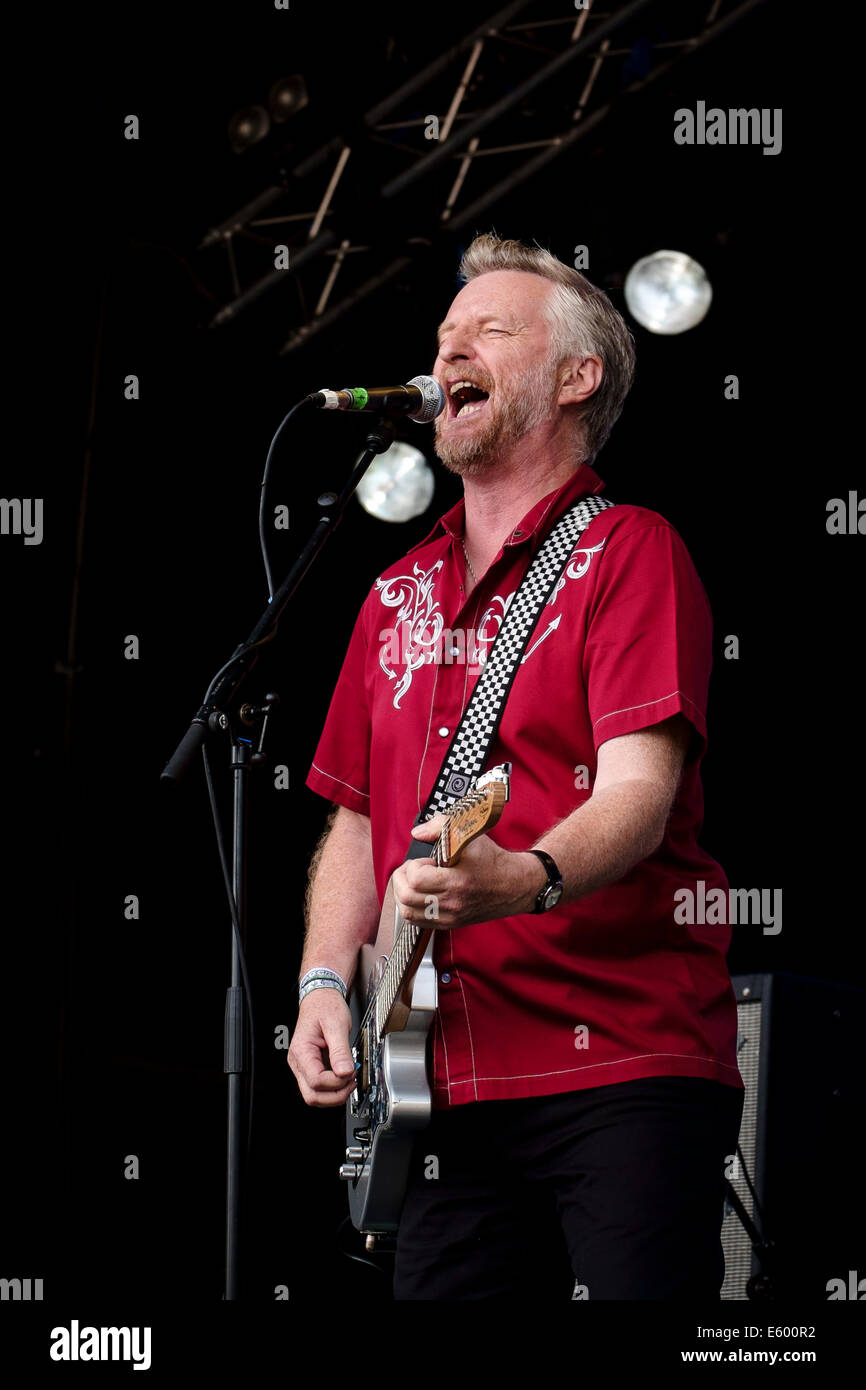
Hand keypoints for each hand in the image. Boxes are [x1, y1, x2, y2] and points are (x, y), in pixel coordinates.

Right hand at [287, 988, 355, 1106]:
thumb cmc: (326, 1007)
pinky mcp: (310, 1067)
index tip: (351, 1072)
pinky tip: (344, 1078)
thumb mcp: (337, 1024)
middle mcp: (298, 1062)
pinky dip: (333, 1088)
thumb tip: (345, 1072)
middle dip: (335, 1095)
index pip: (316, 1081)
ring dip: (334, 1095)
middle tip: (352, 1082)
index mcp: (301, 1051)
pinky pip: (319, 1087)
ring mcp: (302, 1067)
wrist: (321, 998)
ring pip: (314, 1096)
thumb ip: (341, 1050)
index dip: (336, 1082)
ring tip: (349, 1080)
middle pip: (312, 1096)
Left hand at [391, 815, 547, 928]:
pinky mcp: (450, 924)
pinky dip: (411, 908)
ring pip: (408, 913)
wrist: (514, 885)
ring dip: (403, 894)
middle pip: (406, 897)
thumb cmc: (492, 860)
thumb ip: (440, 826)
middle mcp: (451, 903)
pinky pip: (417, 922)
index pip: (416, 879)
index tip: (424, 860)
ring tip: (412, 882)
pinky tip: (418, 895)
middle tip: (412, 869)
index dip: (413, 866)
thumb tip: (418, 833)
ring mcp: (450, 917)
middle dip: (402, 879)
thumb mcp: (470, 834)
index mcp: (456, 881)